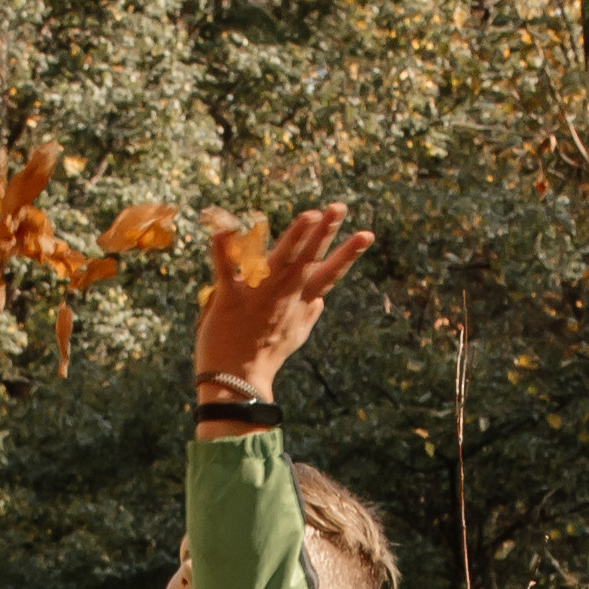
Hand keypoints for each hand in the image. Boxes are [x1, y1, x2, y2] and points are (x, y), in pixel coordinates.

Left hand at [194, 205, 372, 408]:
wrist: (237, 381)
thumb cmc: (266, 357)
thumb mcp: (295, 337)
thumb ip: (308, 314)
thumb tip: (322, 299)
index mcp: (299, 301)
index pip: (329, 272)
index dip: (348, 253)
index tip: (366, 234)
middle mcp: (283, 294)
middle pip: (308, 257)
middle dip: (325, 231)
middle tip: (339, 207)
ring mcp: (258, 295)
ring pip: (279, 259)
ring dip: (294, 237)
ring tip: (310, 215)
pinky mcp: (229, 298)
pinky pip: (225, 269)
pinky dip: (222, 249)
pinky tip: (221, 229)